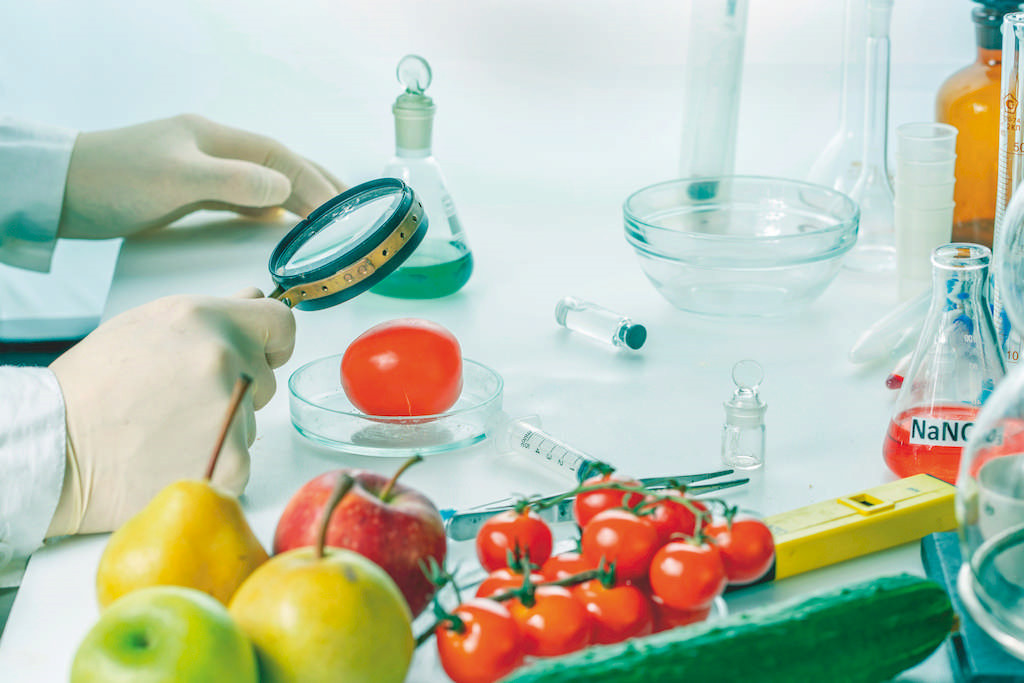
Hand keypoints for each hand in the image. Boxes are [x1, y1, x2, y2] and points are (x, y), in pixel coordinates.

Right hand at [46, 288, 294, 535]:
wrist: (55, 448)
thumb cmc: (92, 386)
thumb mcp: (147, 326)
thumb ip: (212, 314)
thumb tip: (254, 297)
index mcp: (207, 319)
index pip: (281, 323)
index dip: (271, 342)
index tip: (262, 354)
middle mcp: (225, 360)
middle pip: (265, 377)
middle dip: (238, 388)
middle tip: (183, 401)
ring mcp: (231, 412)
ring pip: (250, 421)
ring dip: (222, 427)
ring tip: (167, 430)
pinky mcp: (230, 462)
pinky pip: (239, 459)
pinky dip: (213, 464)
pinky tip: (172, 457)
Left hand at [58, 114, 345, 239]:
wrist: (62, 191)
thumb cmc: (116, 179)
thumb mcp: (179, 179)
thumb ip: (235, 182)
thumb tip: (285, 191)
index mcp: (214, 138)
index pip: (280, 156)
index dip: (315, 181)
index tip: (342, 210)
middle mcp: (212, 150)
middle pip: (278, 166)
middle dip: (315, 187)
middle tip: (349, 214)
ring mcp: (200, 171)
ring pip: (262, 185)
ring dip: (295, 202)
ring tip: (326, 223)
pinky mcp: (186, 194)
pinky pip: (240, 202)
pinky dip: (266, 214)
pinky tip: (276, 229)